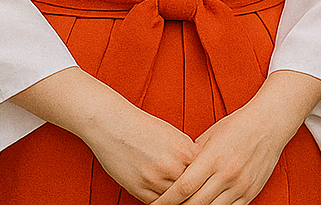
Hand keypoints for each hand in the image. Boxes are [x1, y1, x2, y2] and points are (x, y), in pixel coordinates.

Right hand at [12, 68, 196, 202]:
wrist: (113, 124)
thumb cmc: (144, 128)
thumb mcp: (173, 136)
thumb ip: (188, 154)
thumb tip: (201, 172)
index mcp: (186, 151)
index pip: (204, 175)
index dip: (205, 182)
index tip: (207, 186)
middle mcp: (173, 166)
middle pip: (192, 190)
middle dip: (194, 194)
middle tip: (197, 196)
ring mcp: (156, 179)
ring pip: (175, 200)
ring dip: (178, 200)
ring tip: (181, 199)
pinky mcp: (139, 189)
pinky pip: (157, 204)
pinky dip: (163, 203)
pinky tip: (165, 200)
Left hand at [151, 70, 320, 204]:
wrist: (270, 123)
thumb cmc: (237, 126)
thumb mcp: (210, 136)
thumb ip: (192, 157)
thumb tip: (172, 174)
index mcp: (213, 158)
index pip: (183, 187)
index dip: (166, 201)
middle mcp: (227, 174)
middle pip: (195, 203)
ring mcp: (241, 185)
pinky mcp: (251, 192)